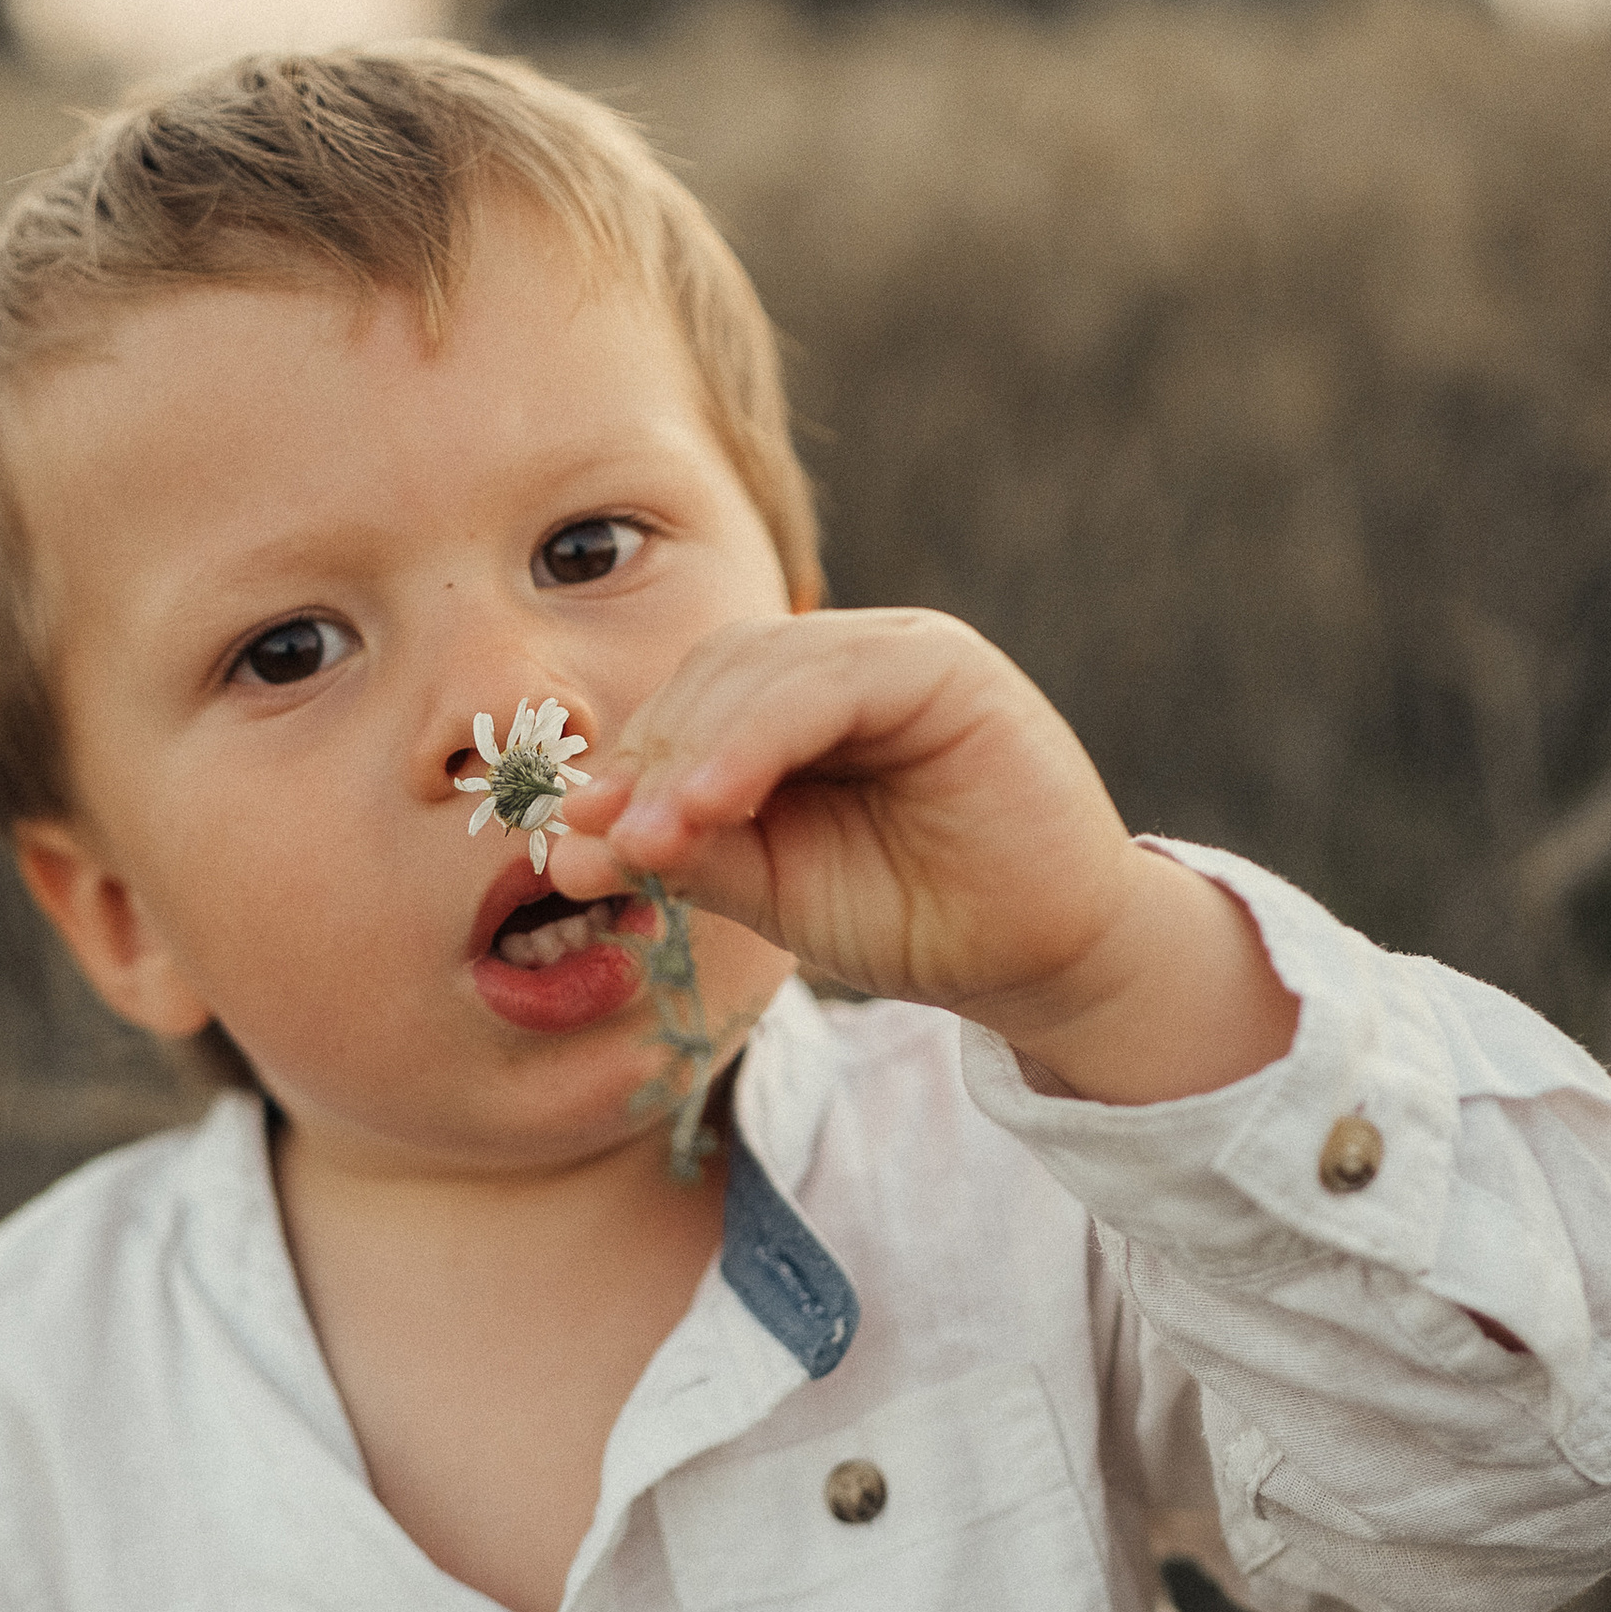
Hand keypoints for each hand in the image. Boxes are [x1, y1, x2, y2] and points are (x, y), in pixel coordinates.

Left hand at [551, 608, 1295, 1103]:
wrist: (1041, 961)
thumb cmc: (914, 917)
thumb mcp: (775, 887)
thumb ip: (688, 847)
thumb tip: (575, 836)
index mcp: (801, 698)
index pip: (689, 705)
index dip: (627, 770)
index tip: (570, 844)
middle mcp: (846, 657)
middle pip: (712, 674)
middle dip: (648, 762)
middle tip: (597, 847)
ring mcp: (899, 650)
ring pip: (758, 669)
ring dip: (690, 756)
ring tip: (646, 839)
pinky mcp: (945, 667)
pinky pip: (830, 683)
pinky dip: (757, 738)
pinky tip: (712, 804)